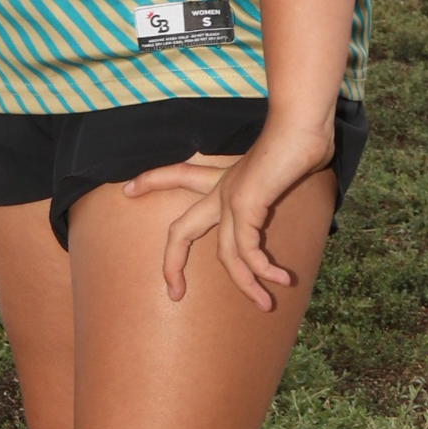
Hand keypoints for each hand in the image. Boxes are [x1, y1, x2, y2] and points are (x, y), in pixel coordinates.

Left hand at [131, 123, 331, 307]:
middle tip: (173, 292)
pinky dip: (262, 269)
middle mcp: (220, 189)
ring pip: (226, 255)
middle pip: (181, 230)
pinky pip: (247, 250)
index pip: (180, 174)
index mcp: (223, 177)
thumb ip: (278, 186)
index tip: (127, 189)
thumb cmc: (298, 141)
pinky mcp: (245, 204)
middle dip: (173, 263)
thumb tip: (294, 186)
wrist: (301, 125)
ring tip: (265, 303)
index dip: (152, 181)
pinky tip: (281, 278)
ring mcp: (230, 198)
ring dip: (247, 283)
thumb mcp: (279, 169)